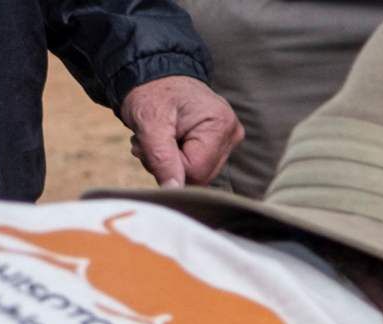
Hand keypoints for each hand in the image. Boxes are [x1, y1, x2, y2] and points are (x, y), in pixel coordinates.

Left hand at [119, 75, 240, 187]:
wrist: (153, 74)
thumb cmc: (150, 92)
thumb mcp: (149, 124)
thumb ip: (161, 159)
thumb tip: (173, 191)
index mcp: (220, 124)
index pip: (197, 171)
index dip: (169, 164)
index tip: (151, 145)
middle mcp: (233, 132)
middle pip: (201, 175)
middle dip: (171, 164)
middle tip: (152, 141)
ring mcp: (230, 138)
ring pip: (200, 173)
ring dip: (173, 162)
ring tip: (161, 137)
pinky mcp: (223, 142)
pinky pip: (201, 165)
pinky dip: (179, 158)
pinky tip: (171, 140)